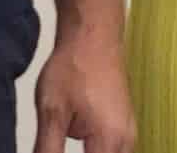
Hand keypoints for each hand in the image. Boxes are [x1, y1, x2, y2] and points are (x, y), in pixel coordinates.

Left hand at [32, 25, 134, 152]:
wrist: (93, 34)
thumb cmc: (74, 67)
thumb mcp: (51, 113)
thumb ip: (47, 151)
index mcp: (109, 142)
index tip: (51, 152)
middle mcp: (126, 141)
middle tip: (53, 149)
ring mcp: (128, 133)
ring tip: (60, 143)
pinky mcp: (124, 126)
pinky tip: (73, 146)